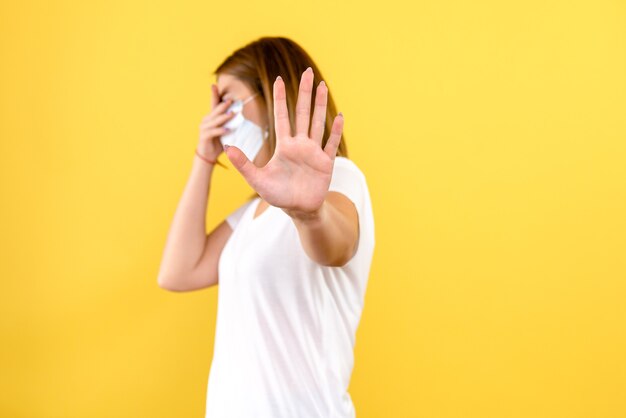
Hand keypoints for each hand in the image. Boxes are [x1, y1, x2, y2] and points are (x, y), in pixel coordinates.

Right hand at [197, 84, 236, 160]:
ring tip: (232, 114)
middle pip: (215, 110)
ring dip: (224, 117)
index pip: (213, 104)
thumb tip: (244, 118)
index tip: (214, 85)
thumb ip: (231, 124)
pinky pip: (213, 132)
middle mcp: (206, 121)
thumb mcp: (226, 131)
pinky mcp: (204, 137)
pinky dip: (220, 130)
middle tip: (231, 100)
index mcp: (211, 117)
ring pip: (215, 121)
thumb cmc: (218, 142)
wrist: (208, 156)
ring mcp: (204, 128)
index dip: (214, 94)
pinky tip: (228, 130)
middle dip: (223, 105)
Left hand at [224, 67, 343, 217]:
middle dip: (305, 92)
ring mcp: (314, 152)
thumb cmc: (278, 195)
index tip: (279, 79)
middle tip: (308, 72)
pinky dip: (335, 130)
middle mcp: (300, 144)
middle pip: (302, 113)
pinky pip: (331, 143)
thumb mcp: (257, 180)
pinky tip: (339, 116)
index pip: (281, 116)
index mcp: (284, 146)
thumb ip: (244, 164)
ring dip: (321, 104)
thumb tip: (227, 147)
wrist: (298, 210)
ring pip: (318, 122)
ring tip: (323, 85)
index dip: (280, 98)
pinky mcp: (326, 162)